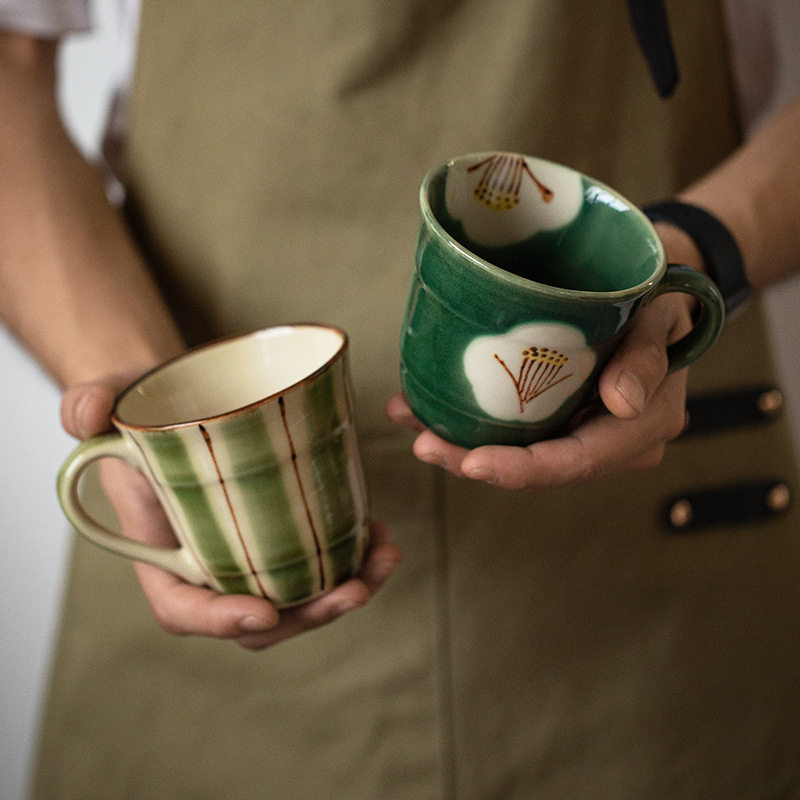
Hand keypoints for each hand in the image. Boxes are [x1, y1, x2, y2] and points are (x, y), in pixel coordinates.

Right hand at [60, 377, 401, 649]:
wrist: (186, 396)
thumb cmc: (145, 408)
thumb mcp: (109, 399)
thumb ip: (87, 404)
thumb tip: (86, 416)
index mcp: (164, 557)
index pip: (186, 610)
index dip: (222, 620)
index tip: (263, 610)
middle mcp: (213, 567)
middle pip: (261, 616)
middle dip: (309, 614)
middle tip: (354, 589)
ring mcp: (254, 554)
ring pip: (301, 596)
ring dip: (348, 588)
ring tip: (385, 557)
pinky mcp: (286, 530)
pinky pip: (321, 561)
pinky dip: (354, 557)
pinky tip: (380, 533)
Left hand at [386, 293, 691, 490]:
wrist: (659, 287)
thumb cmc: (662, 296)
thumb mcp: (663, 314)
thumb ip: (648, 359)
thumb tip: (622, 404)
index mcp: (642, 427)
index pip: (576, 462)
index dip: (522, 470)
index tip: (471, 462)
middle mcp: (610, 440)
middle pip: (537, 467)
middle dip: (474, 461)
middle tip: (423, 442)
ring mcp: (583, 429)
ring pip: (519, 451)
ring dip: (462, 443)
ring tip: (410, 419)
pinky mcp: (561, 414)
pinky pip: (516, 429)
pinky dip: (472, 420)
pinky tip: (425, 405)